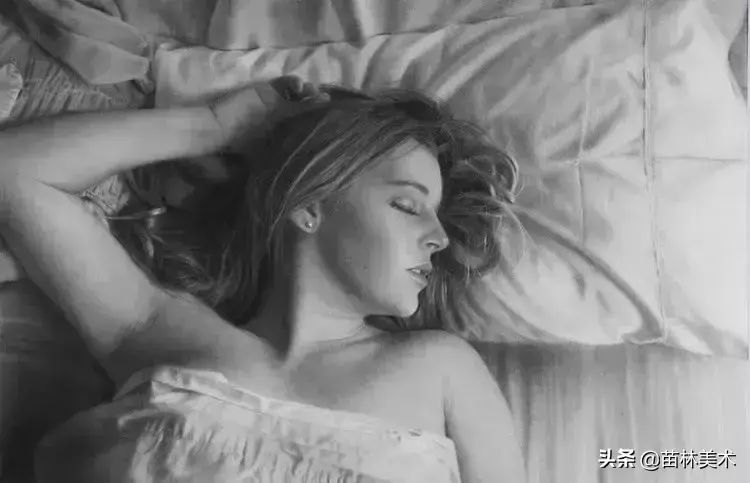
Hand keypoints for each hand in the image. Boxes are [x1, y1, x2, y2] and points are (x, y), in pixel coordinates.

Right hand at [208, 76, 325, 148]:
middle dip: (318, 103)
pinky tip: (298, 86)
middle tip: (326, 102)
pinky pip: (286, 83)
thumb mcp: (268, 153)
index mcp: (286, 132)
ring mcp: (276, 102)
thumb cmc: (242, 144)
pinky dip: (294, 82)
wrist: (220, 129)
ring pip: (301, 93)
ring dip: (309, 91)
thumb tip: (310, 161)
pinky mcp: (268, 89)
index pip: (308, 123)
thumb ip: (286, 150)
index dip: (319, 119)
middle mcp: (284, 116)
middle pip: (308, 106)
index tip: (332, 119)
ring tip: (313, 92)